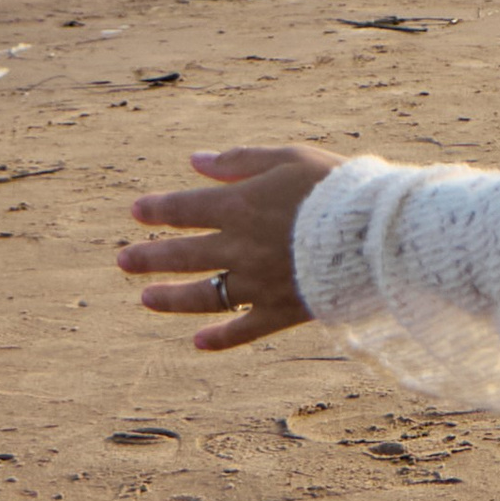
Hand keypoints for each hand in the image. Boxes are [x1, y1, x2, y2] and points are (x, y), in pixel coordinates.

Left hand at [117, 144, 340, 350]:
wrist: (376, 235)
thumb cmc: (338, 188)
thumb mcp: (290, 158)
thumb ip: (241, 159)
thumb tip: (196, 161)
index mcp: (240, 206)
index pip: (184, 208)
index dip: (157, 209)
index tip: (137, 211)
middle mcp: (240, 248)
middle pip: (183, 254)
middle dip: (149, 257)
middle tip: (123, 261)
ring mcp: (258, 284)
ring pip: (204, 295)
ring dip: (171, 298)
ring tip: (145, 300)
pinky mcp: (281, 311)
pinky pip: (244, 329)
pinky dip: (221, 337)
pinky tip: (199, 342)